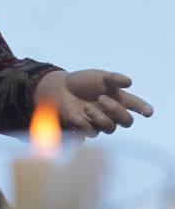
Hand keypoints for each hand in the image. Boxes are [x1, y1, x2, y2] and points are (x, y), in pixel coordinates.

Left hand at [34, 69, 153, 137]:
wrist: (60, 89)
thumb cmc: (82, 81)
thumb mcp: (98, 76)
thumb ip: (113, 78)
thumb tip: (129, 82)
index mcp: (119, 98)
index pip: (136, 105)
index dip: (144, 109)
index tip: (148, 112)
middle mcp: (113, 112)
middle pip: (127, 121)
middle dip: (116, 111)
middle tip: (101, 98)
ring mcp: (101, 122)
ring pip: (110, 129)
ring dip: (99, 117)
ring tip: (86, 106)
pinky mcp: (87, 129)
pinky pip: (92, 132)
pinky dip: (84, 122)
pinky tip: (77, 115)